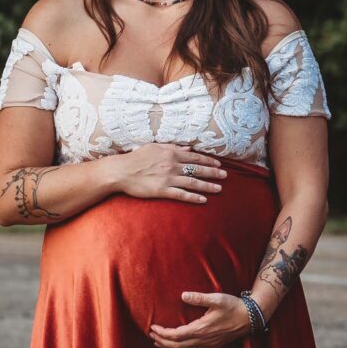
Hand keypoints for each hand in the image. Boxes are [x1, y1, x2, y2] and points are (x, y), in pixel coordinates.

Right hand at [109, 143, 228, 203]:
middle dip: (213, 172)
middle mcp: (172, 165)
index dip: (208, 160)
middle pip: (198, 169)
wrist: (120, 171)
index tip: (219, 164)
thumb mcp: (155, 147)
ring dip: (207, 186)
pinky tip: (203, 200)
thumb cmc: (136, 157)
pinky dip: (193, 197)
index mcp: (171, 153)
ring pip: (193, 182)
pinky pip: (181, 194)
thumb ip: (173, 147)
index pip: (195, 157)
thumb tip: (188, 147)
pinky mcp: (162, 190)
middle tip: (225, 176)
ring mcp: (168, 178)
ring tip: (219, 189)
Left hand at [149, 291, 260, 347]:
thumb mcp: (216, 298)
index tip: (153, 327)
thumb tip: (183, 295)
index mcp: (201, 328)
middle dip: (162, 341)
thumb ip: (199, 298)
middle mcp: (203, 340)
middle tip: (151, 335)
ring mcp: (208, 345)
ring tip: (158, 343)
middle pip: (176, 345)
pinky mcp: (213, 347)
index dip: (162, 333)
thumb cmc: (233, 306)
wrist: (249, 318)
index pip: (176, 335)